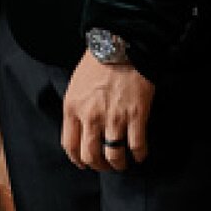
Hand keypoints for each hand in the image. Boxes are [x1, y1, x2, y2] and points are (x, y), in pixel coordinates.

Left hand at [62, 48, 154, 171]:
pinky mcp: (136, 115)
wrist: (121, 44)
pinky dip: (139, 155)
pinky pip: (137, 145)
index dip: (78, 160)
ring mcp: (114, 118)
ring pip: (114, 156)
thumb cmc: (97, 62)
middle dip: (98, 166)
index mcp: (73, 109)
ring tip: (123, 163)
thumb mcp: (76, 86)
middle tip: (105, 166)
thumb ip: (76, 109)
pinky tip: (140, 155)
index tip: (84, 163)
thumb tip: (81, 129)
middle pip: (91, 156)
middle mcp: (91, 117)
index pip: (70, 145)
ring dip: (119, 164)